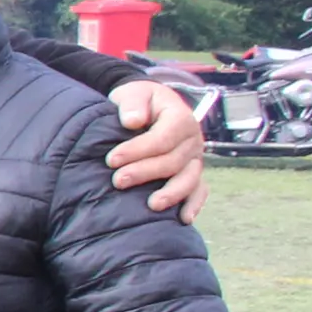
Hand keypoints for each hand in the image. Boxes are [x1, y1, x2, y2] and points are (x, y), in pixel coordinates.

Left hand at [105, 80, 206, 221]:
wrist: (148, 106)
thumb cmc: (138, 101)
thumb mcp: (134, 92)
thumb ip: (132, 103)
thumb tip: (133, 121)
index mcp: (180, 118)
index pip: (163, 138)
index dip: (138, 150)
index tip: (111, 159)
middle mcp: (192, 139)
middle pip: (173, 161)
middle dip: (145, 172)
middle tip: (117, 181)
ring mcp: (195, 158)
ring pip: (190, 178)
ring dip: (171, 193)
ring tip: (152, 205)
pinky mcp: (192, 172)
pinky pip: (200, 189)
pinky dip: (194, 203)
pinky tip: (184, 218)